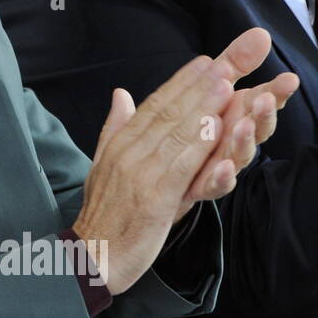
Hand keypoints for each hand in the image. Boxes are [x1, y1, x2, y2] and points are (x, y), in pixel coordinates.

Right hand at [74, 28, 274, 293]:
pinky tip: (218, 125)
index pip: (153, 105)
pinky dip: (200, 143)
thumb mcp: (104, 165)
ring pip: (177, 133)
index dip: (180, 81)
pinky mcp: (154, 198)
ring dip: (204, 106)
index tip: (205, 60)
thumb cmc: (104, 216)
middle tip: (227, 60)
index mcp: (121, 144)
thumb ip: (116, 128)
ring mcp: (140, 173)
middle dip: (199, 84)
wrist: (90, 257)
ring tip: (227, 83)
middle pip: (168, 112)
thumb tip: (120, 95)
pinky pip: (182, 165)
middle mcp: (128, 152)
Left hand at [176, 31, 297, 216]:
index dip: (274, 91)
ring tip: (244, 126)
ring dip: (243, 141)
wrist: (155, 181)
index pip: (257, 101)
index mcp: (231, 115)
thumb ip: (233, 64)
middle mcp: (230, 140)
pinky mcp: (200, 187)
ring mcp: (217, 165)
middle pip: (254, 127)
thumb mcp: (209, 91)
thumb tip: (261, 34)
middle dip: (263, 113)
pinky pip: (213, 185)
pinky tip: (222, 168)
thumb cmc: (189, 135)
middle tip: (268, 99)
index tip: (289, 78)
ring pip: (237, 154)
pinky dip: (220, 177)